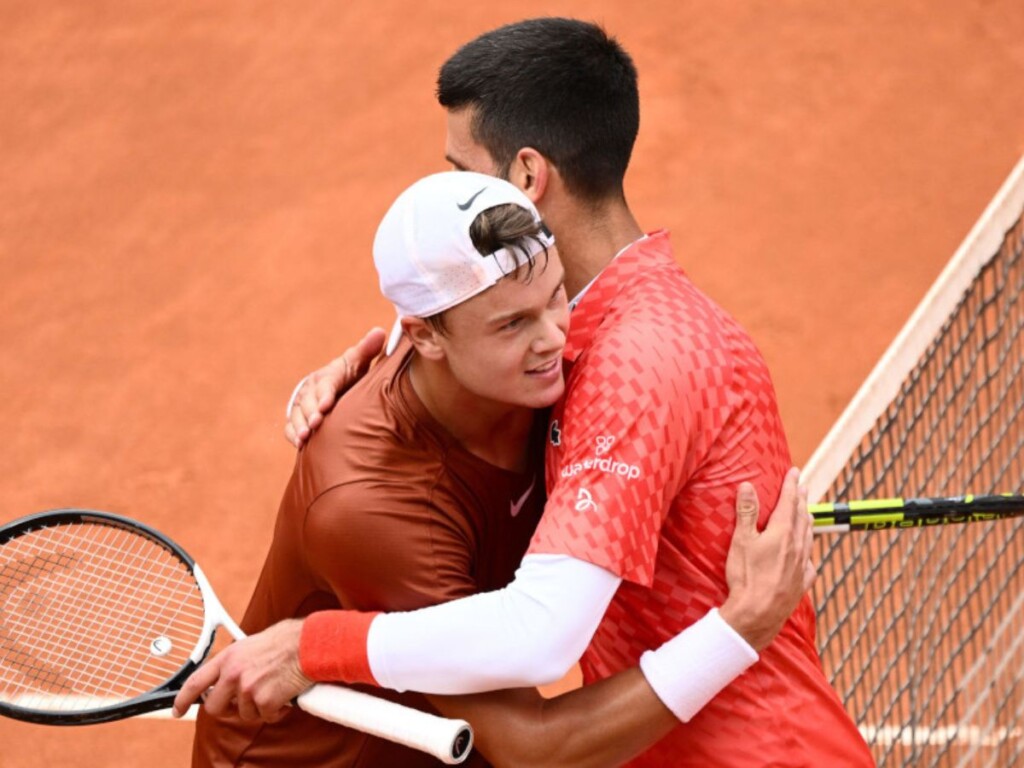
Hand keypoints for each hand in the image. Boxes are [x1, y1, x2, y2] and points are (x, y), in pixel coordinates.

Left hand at [172, 619, 311, 722]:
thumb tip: (228, 679)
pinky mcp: (264, 701)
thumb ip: (236, 662)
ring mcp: (248, 688)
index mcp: (228, 657)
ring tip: (275, 688)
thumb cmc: (287, 640)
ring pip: (244, 713)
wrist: (309, 644)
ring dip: (259, 706)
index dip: (182, 700)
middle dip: (228, 708)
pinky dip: (276, 710)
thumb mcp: (252, 644)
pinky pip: (265, 716)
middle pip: (215, 707)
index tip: (178, 710)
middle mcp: (233, 673)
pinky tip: (284, 695)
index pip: (195, 682)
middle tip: (245, 702)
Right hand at [285, 327, 386, 447]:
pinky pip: (290, 426)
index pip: (326, 384)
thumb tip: (379, 331)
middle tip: (316, 423)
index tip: (326, 405)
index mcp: (327, 376)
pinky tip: (300, 444)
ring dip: (300, 425)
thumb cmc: (349, 375)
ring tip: (305, 436)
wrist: (334, 388)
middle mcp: (310, 389)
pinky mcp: (296, 418)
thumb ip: (367, 350)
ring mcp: (301, 404)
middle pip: (308, 401)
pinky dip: (293, 434)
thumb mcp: (357, 363)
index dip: (325, 394)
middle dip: (311, 412)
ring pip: (297, 414)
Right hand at [719, 467, 814, 650]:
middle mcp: (796, 546)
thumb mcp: (741, 540)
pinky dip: (808, 551)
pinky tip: (806, 554)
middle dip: (801, 500)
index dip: (791, 485)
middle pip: (802, 517)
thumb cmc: (746, 577)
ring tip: (807, 514)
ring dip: (807, 521)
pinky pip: (809, 562)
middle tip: (803, 487)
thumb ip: (746, 512)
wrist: (757, 614)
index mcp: (782, 532)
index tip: (794, 472)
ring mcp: (801, 565)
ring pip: (808, 537)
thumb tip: (747, 486)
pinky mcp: (801, 583)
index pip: (789, 502)